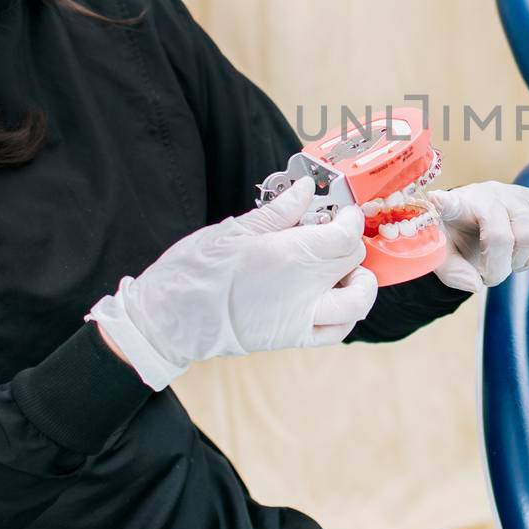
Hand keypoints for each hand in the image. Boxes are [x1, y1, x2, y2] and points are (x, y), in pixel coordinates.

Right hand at [87, 178, 378, 388]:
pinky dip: (345, 315)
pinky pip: (335, 332)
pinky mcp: (291, 338)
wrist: (169, 319)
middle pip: (352, 261)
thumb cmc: (195, 271)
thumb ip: (279, 211)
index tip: (342, 212)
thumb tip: (306, 190)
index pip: (345, 234)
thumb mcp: (235, 229)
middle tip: (332, 233)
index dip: (350, 219)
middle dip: (349, 244)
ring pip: (356, 301)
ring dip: (360, 282)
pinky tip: (334, 298)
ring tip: (342, 269)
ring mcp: (300, 317)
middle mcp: (303, 288)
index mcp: (290, 254)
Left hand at [425, 181, 528, 292]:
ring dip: (519, 262)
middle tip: (489, 274)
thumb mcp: (446, 257)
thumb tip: (476, 284)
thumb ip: (453, 272)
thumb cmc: (460, 237)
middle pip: (503, 237)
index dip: (444, 203)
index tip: (436, 200)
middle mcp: (488, 192)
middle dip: (498, 268)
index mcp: (457, 204)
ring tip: (505, 261)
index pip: (450, 202)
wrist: (481, 221)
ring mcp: (517, 193)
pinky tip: (520, 253)